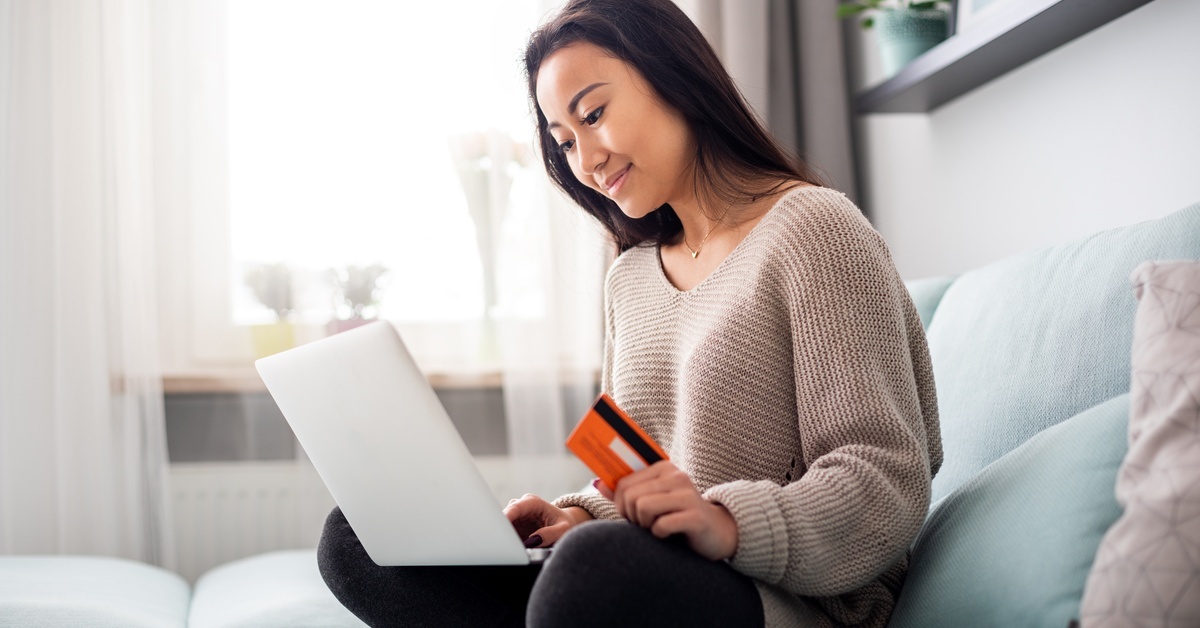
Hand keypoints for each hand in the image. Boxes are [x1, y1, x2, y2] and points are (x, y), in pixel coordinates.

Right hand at [503, 493, 591, 547]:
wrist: (565, 524)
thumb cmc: (565, 524)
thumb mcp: (563, 530)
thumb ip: (550, 534)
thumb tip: (533, 540)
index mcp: (533, 502)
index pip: (515, 507)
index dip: (505, 517)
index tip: (499, 529)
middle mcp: (521, 507)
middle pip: (504, 517)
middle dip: (502, 530)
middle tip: (504, 546)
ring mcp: (516, 516)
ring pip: (503, 526)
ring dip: (505, 538)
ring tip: (512, 550)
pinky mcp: (514, 527)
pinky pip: (506, 534)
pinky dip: (508, 542)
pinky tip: (513, 550)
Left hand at [596, 461, 738, 560]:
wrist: (716, 533)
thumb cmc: (677, 516)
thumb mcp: (651, 500)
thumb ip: (625, 492)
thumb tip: (598, 482)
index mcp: (664, 468)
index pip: (624, 482)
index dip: (620, 503)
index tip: (631, 514)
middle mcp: (676, 477)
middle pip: (631, 496)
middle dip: (632, 516)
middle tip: (645, 524)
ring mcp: (687, 495)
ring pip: (642, 507)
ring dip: (645, 525)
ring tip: (657, 527)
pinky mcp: (695, 516)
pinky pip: (661, 525)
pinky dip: (660, 534)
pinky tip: (670, 534)